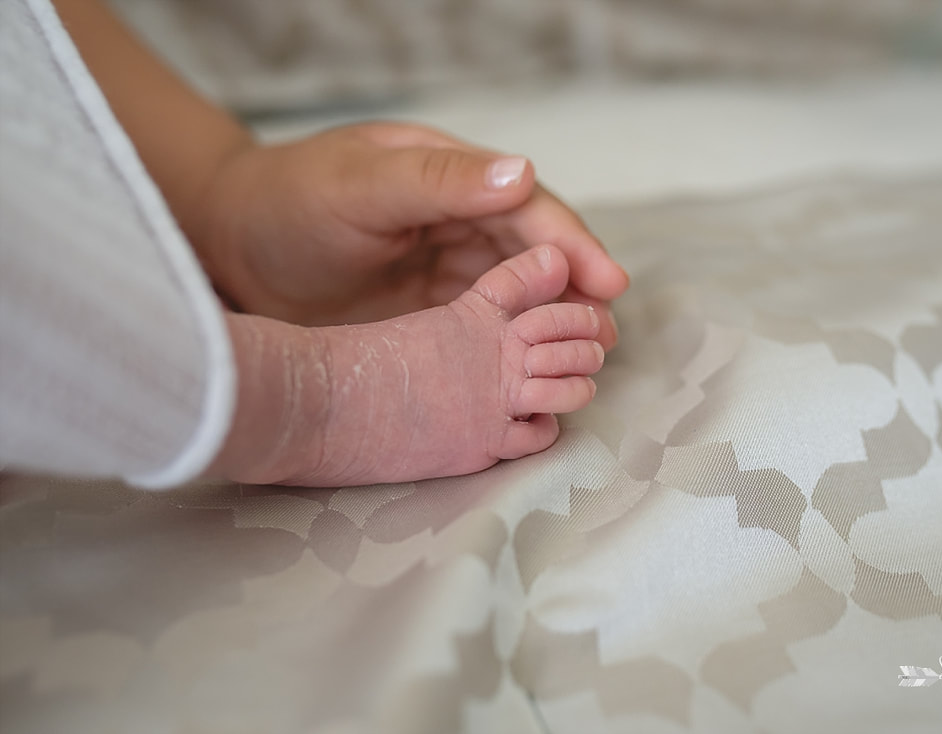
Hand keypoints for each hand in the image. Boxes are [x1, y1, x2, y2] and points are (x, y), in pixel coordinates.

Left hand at [190, 122, 628, 347]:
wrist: (231, 250)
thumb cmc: (290, 203)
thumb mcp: (360, 186)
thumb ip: (437, 182)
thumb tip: (523, 173)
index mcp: (453, 179)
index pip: (528, 209)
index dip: (573, 244)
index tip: (609, 282)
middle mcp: (462, 222)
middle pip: (537, 255)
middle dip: (578, 290)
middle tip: (607, 334)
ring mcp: (448, 270)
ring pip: (520, 295)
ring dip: (556, 322)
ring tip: (589, 357)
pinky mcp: (433, 313)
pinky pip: (487, 327)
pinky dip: (516, 345)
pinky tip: (535, 369)